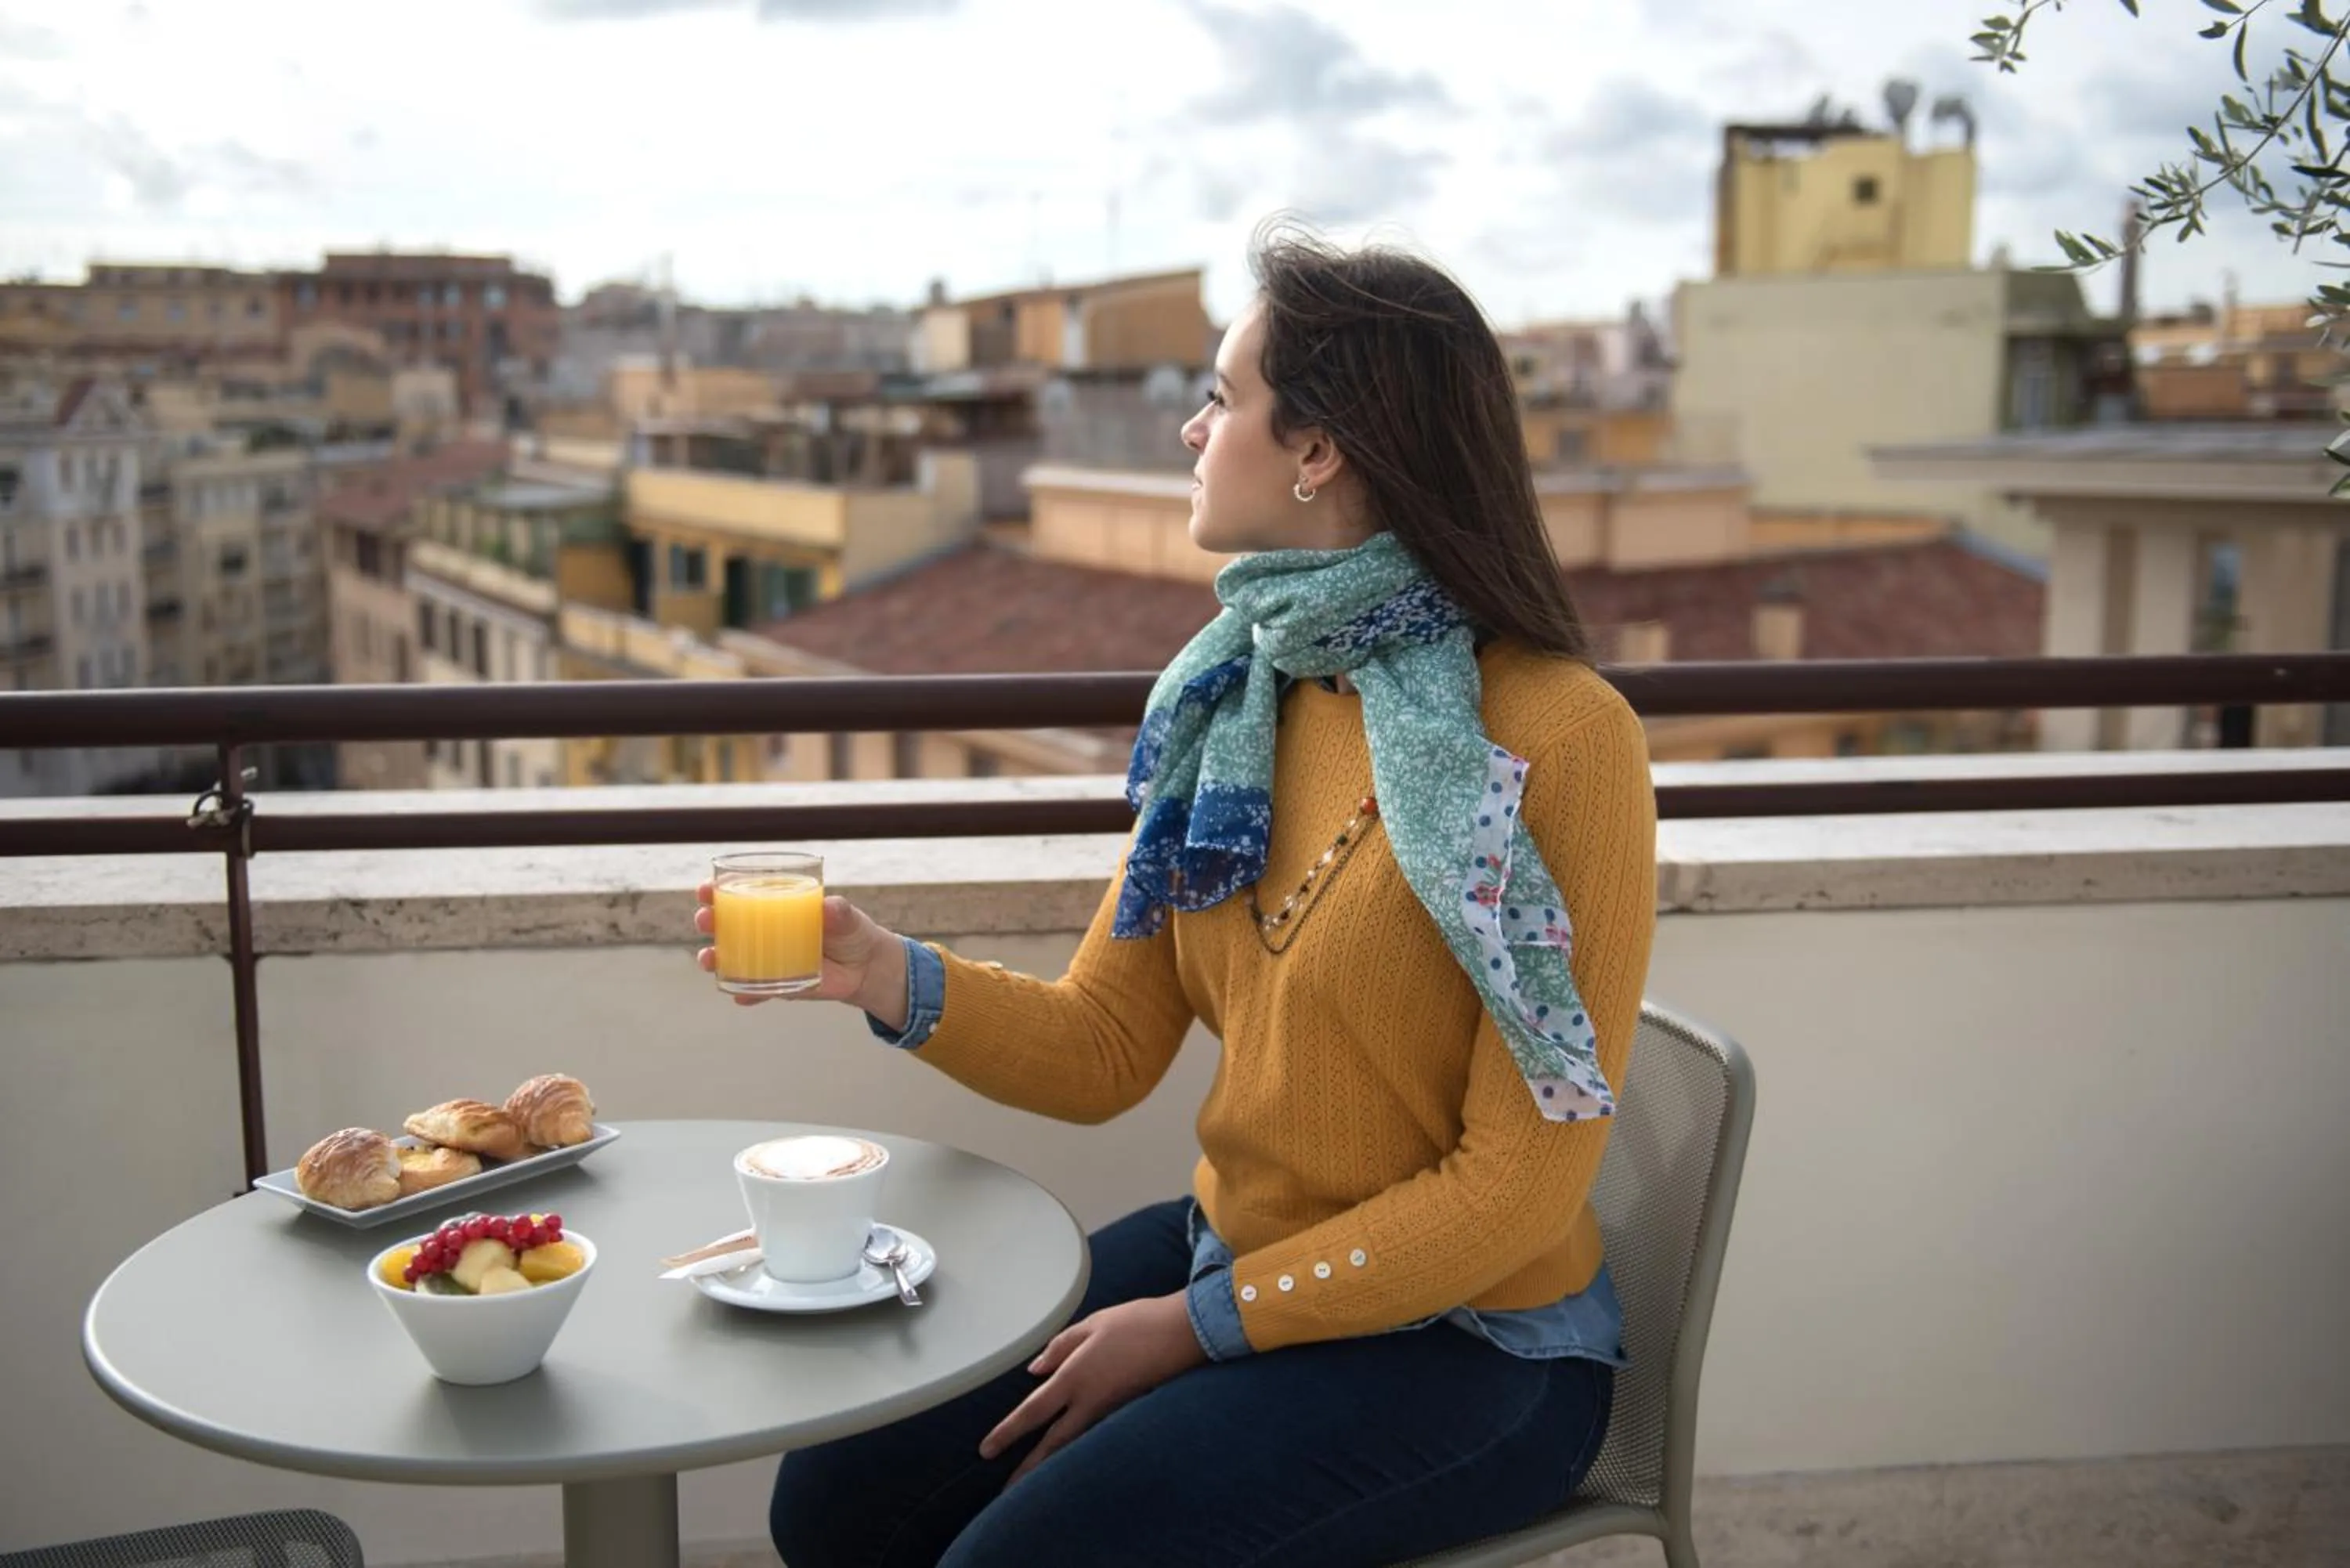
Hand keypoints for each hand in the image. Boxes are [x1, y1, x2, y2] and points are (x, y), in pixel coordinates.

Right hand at [695, 886, 909, 1026]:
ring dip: (714, 958)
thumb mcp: (847, 917)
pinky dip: (745, 994)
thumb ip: (839, 911)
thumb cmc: (850, 931)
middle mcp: (763, 931)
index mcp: (774, 905)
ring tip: (709, 959)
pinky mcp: (776, 984)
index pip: (737, 893)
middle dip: (708, 921)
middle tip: (706, 920)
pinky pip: (754, 990)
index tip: (705, 889)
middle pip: (724, 924)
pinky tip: (740, 997)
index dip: (715, 891)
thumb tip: (828, 907)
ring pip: (730, 958)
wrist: (864, 967)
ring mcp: (766, 959)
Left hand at [979, 1292, 1206, 1484]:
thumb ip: (1060, 1348)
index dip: (1008, 1432)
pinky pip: (1095, 1432)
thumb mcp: (1093, 1325)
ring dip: (1054, 1461)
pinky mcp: (1126, 1409)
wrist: (1184, 1334)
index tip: (987, 1450)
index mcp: (1075, 1375)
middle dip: (1030, 1467)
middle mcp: (1090, 1400)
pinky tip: (1072, 1450)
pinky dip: (1079, 1446)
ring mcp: (1110, 1409)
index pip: (1033, 1411)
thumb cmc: (1137, 1322)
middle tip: (1009, 1489)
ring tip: (1035, 1478)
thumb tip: (1035, 1370)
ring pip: (1075, 1441)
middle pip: (1053, 1442)